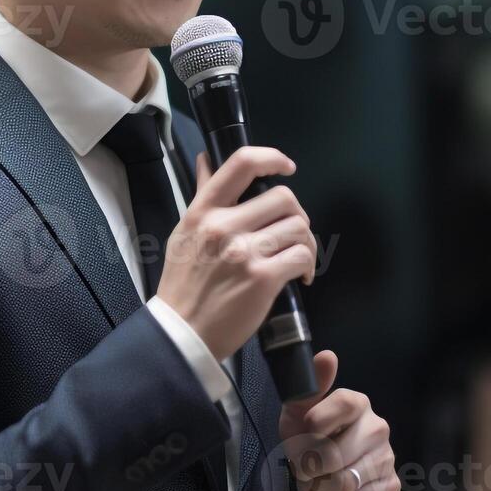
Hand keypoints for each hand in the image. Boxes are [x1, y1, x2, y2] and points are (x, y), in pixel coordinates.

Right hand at [155, 147, 317, 360]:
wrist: (182, 332)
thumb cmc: (184, 282)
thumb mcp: (185, 231)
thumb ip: (202, 193)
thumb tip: (207, 159)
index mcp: (202, 210)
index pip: (242, 163)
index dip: (272, 157)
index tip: (286, 167)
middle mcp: (223, 226)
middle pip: (283, 198)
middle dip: (296, 214)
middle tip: (290, 232)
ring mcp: (243, 252)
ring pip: (298, 227)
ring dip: (305, 242)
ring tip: (295, 256)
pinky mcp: (262, 279)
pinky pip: (301, 256)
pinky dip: (307, 265)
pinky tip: (299, 275)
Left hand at [279, 350, 399, 490]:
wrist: (323, 469)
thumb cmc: (309, 434)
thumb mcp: (298, 409)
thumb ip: (310, 385)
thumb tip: (328, 356)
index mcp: (356, 402)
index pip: (342, 405)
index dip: (316, 425)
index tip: (304, 432)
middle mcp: (377, 426)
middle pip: (335, 454)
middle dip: (309, 466)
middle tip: (304, 465)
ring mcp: (387, 456)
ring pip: (343, 482)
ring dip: (319, 486)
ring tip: (315, 479)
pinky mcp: (391, 484)